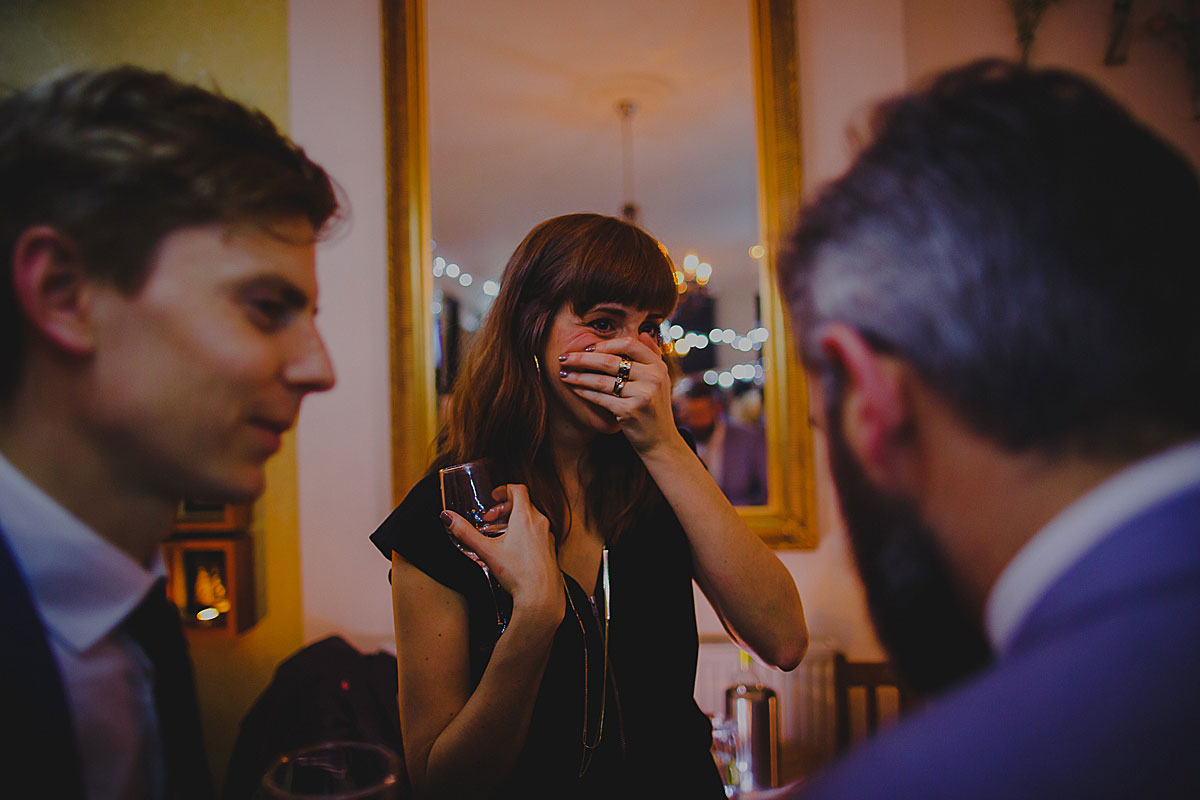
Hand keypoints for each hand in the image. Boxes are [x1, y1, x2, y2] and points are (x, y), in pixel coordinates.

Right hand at [442, 484, 562, 619]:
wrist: (541, 596)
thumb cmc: (517, 573)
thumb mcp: (486, 551)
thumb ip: (465, 533)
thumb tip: (447, 517)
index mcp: (525, 517)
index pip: (518, 490)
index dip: (504, 490)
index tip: (494, 498)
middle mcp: (540, 523)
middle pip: (524, 504)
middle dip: (505, 508)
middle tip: (491, 520)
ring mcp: (548, 536)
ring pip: (532, 519)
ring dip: (515, 521)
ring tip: (500, 534)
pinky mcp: (551, 549)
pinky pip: (538, 532)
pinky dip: (526, 533)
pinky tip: (514, 550)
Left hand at [558, 331, 680, 453]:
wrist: (660, 441)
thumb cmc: (655, 409)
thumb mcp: (660, 380)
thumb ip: (653, 356)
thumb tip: (644, 333)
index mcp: (658, 366)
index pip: (629, 344)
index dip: (606, 344)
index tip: (587, 348)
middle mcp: (653, 378)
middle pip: (611, 361)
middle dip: (582, 358)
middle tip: (563, 358)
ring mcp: (643, 395)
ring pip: (602, 380)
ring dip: (579, 376)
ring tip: (563, 374)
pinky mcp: (630, 411)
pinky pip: (601, 398)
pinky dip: (584, 392)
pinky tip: (573, 389)